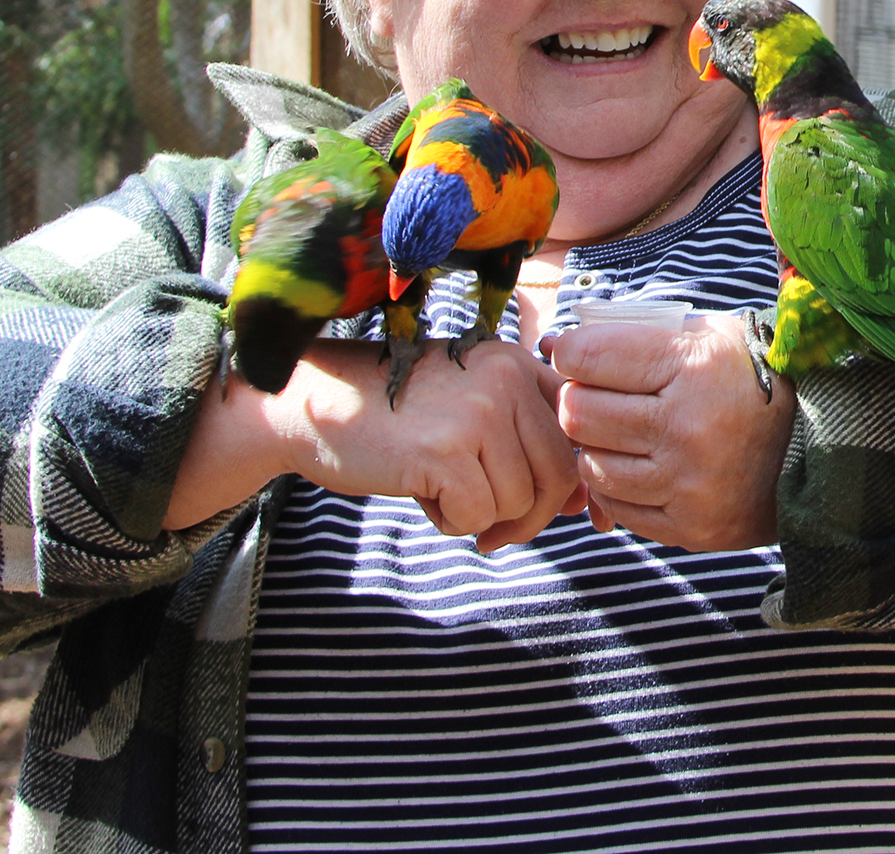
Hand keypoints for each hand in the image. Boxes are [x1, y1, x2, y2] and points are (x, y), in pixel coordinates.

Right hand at [168, 339, 585, 553]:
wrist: (314, 403)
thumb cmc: (396, 414)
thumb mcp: (470, 406)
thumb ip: (525, 441)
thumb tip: (580, 503)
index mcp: (517, 364)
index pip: (576, 432)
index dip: (573, 483)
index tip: (561, 512)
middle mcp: (505, 378)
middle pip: (558, 474)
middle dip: (528, 517)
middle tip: (491, 531)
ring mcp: (477, 412)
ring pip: (518, 501)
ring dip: (482, 518)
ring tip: (441, 491)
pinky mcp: (444, 450)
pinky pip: (477, 516)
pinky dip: (451, 522)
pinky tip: (422, 495)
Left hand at [550, 314, 796, 551]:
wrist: (820, 446)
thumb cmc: (754, 379)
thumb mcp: (711, 335)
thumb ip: (641, 332)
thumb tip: (561, 344)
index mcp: (693, 367)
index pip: (587, 357)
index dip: (570, 353)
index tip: (575, 355)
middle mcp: (687, 427)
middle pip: (579, 413)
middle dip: (576, 400)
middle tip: (592, 394)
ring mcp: (688, 483)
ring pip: (591, 464)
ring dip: (594, 446)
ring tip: (616, 432)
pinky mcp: (690, 526)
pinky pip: (618, 506)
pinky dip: (616, 486)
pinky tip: (636, 465)